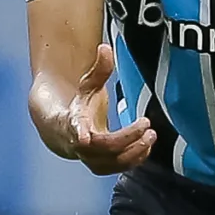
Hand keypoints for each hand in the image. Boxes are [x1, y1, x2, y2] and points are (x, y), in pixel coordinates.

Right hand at [49, 42, 154, 173]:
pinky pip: (119, 166)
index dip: (78, 134)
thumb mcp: (86, 86)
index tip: (85, 138)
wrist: (63, 131)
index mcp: (73, 123)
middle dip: (125, 139)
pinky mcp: (103, 164)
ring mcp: (91, 157)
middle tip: (146, 124)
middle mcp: (80, 144)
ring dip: (133, 153)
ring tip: (151, 136)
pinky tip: (147, 145)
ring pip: (110, 164)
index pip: (74, 131)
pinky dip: (135, 158)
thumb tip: (105, 48)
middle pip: (101, 148)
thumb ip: (98, 70)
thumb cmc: (77, 107)